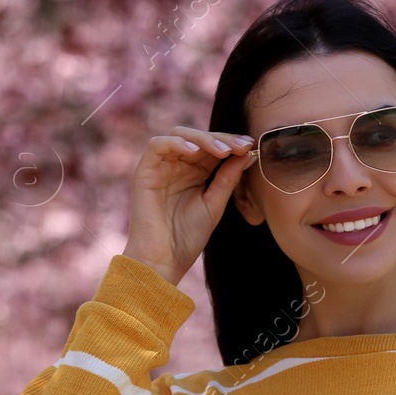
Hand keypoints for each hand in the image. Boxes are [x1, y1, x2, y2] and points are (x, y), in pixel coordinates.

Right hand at [123, 125, 257, 285]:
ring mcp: (161, 167)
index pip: (214, 148)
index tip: (251, 146)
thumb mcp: (215, 204)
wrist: (163, 259)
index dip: (232, 143)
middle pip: (199, 137)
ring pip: (179, 135)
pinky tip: (195, 151)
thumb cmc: (188, 237)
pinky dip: (176, 143)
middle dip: (222, 139)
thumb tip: (247, 154)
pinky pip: (157, 145)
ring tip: (223, 151)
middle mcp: (178, 166)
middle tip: (242, 146)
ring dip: (203, 138)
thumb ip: (228, 179)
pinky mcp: (144, 171)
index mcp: (196, 173)